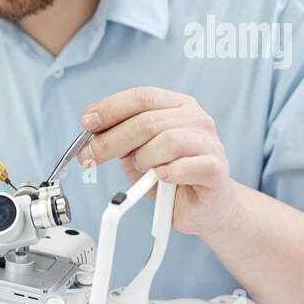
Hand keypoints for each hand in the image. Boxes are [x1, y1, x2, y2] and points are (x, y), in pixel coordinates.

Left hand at [78, 86, 236, 237]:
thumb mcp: (135, 153)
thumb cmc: (169, 177)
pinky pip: (186, 166)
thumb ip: (117, 137)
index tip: (87, 123)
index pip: (141, 96)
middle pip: (148, 121)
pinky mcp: (216, 169)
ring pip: (168, 141)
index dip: (111, 108)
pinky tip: (162, 178)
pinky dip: (168, 173)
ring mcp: (210, 142)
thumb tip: (90, 128)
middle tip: (91, 157)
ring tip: (144, 171)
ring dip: (145, 159)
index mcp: (176, 106)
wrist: (202, 206)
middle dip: (112, 140)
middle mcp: (196, 119)